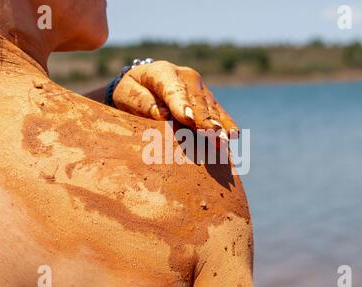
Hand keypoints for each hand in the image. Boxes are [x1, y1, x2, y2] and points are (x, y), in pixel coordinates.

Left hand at [112, 61, 238, 138]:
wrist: (143, 82)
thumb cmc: (131, 91)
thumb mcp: (127, 94)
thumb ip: (142, 102)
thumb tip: (162, 114)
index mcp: (163, 72)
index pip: (173, 91)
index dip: (181, 106)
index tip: (188, 120)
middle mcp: (186, 77)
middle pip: (197, 102)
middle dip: (206, 121)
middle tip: (214, 136)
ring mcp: (200, 87)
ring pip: (211, 108)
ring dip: (219, 125)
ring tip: (226, 140)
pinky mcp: (208, 98)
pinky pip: (219, 111)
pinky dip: (226, 123)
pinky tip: (234, 134)